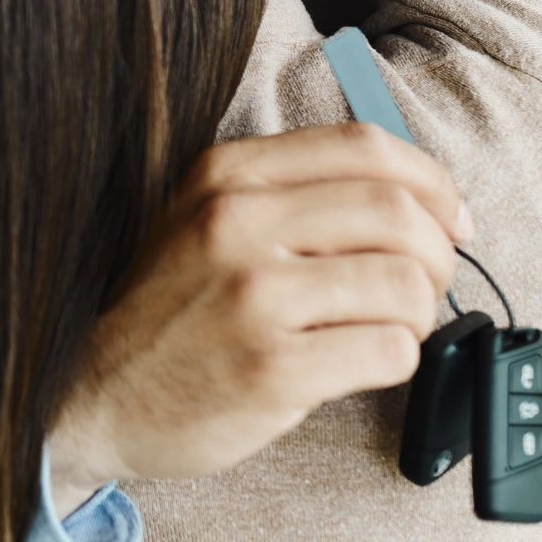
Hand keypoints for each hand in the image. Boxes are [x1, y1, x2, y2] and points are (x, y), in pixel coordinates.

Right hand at [45, 120, 472, 512]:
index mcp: (226, 175)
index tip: (451, 216)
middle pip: (397, 211)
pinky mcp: (273, 369)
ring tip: (390, 325)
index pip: (364, 148)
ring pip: (404, 283)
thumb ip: (289, 191)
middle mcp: (238, 223)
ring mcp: (255, 297)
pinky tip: (363, 361)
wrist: (90, 394)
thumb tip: (420, 196)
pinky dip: (398, 358)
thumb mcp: (203, 217)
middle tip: (426, 282)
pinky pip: (389, 350)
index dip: (431, 181)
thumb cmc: (168, 308)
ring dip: (420, 311)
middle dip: (437, 251)